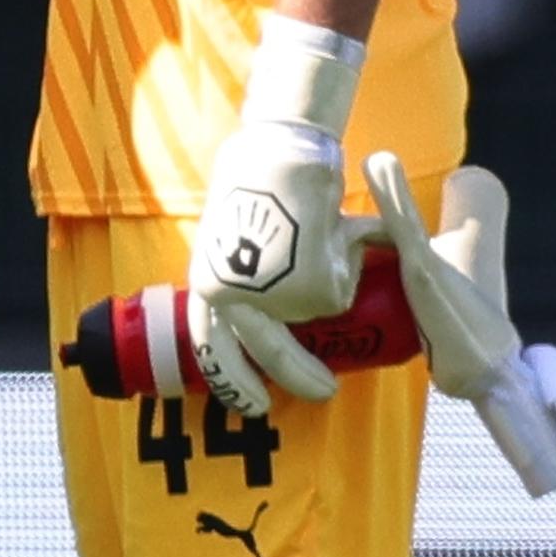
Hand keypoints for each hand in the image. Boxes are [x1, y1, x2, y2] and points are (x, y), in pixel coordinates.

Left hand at [185, 17, 370, 415]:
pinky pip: (342, 291)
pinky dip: (349, 264)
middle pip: (272, 352)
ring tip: (320, 231)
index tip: (256, 404)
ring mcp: (274, 299)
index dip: (232, 380)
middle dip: (301, 376)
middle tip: (324, 391)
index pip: (212, 348)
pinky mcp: (314, 290)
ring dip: (331, 281)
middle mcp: (233, 299)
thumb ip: (248, 273)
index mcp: (207, 284)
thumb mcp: (235, 237)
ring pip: (317, 311)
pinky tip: (335, 226)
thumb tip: (281, 307)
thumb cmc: (257, 180)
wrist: (280, 152)